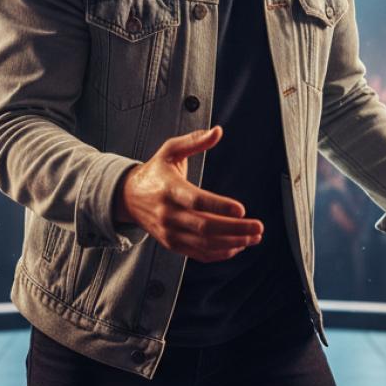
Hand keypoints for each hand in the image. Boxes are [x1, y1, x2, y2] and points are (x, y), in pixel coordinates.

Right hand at [115, 126, 263, 262]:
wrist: (128, 197)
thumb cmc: (154, 172)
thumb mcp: (170, 150)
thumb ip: (195, 141)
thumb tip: (217, 131)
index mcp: (169, 189)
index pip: (196, 201)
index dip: (219, 207)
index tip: (241, 209)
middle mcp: (169, 213)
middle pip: (205, 226)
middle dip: (235, 229)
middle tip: (257, 227)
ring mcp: (170, 231)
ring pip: (204, 243)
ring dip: (232, 243)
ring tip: (253, 238)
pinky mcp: (172, 243)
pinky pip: (198, 253)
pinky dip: (219, 253)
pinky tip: (237, 247)